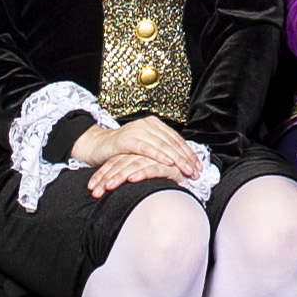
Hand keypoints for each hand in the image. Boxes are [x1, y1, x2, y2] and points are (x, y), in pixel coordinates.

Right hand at [71, 114, 202, 197]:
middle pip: (172, 142)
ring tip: (187, 170)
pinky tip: (168, 163)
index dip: (189, 154)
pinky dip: (158, 155)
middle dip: (186, 158)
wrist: (97, 147)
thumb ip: (160, 152)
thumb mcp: (145, 149)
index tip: (199, 167)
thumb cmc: (122, 151)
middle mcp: (147, 124)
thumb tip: (182, 163)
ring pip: (162, 144)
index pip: (177, 139)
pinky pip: (146, 148)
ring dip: (177, 159)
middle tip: (197, 172)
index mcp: (155, 125)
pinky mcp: (127, 139)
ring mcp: (137, 130)